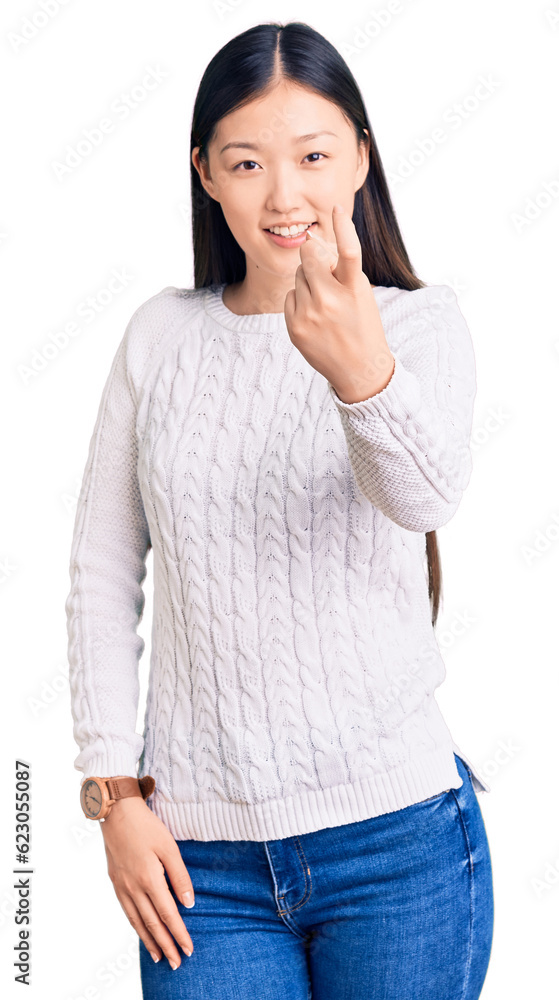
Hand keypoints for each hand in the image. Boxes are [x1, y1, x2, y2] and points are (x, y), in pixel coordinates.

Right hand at [101, 796, 194, 969]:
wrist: (116, 813)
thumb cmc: (147, 827)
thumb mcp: (169, 847)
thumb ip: (180, 876)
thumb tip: (189, 903)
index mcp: (149, 878)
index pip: (168, 914)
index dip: (179, 933)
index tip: (188, 949)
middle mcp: (133, 887)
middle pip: (152, 924)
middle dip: (166, 945)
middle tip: (177, 963)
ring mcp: (122, 887)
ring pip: (137, 921)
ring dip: (150, 941)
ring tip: (160, 957)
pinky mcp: (115, 882)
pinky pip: (127, 911)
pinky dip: (135, 927)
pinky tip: (142, 933)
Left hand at [283, 204, 394, 403]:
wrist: (359, 370)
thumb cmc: (362, 327)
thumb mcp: (361, 295)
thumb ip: (342, 272)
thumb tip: (315, 246)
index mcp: (354, 290)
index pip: (349, 252)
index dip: (343, 227)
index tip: (335, 208)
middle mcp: (330, 301)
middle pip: (309, 256)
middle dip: (312, 254)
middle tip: (323, 267)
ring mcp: (310, 315)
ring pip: (298, 276)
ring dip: (308, 281)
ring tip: (324, 303)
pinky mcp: (295, 327)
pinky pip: (290, 297)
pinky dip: (299, 301)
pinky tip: (314, 316)